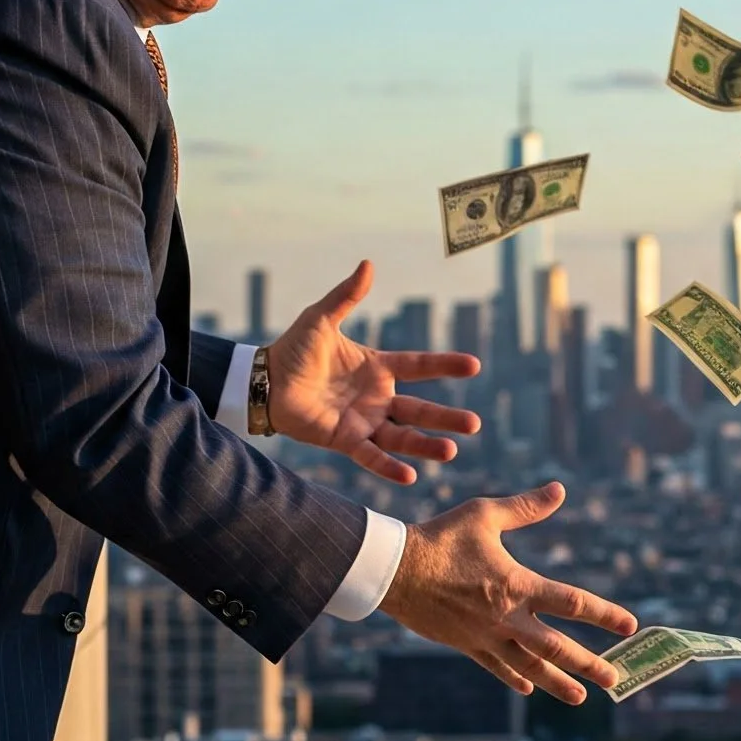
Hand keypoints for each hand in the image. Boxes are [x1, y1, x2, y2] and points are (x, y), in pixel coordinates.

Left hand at [265, 259, 481, 484]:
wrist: (265, 380)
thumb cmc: (294, 349)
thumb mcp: (321, 318)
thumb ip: (346, 295)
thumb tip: (368, 264)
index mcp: (377, 368)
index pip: (419, 366)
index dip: (445, 365)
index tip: (474, 366)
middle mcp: (377, 397)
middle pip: (419, 409)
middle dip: (446, 417)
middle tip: (474, 424)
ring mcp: (363, 421)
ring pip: (402, 436)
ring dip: (426, 446)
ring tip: (451, 452)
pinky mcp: (345, 440)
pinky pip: (371, 456)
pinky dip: (389, 467)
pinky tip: (410, 476)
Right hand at [378, 481, 636, 704]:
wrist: (395, 571)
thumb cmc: (440, 538)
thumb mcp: (485, 515)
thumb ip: (525, 507)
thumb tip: (559, 490)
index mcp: (518, 584)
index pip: (572, 603)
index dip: (604, 614)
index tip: (629, 625)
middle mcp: (507, 617)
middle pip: (557, 647)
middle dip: (589, 664)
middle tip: (616, 680)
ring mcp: (486, 636)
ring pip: (530, 667)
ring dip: (558, 683)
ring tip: (581, 697)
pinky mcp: (465, 645)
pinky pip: (496, 666)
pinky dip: (515, 678)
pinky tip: (528, 688)